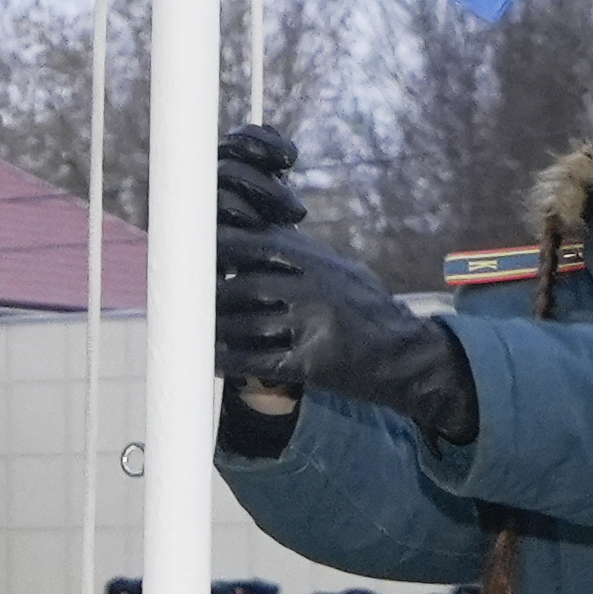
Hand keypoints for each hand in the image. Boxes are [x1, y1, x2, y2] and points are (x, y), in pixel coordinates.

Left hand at [210, 126, 478, 448]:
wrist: (410, 356)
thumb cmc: (366, 309)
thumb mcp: (337, 269)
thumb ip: (298, 253)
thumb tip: (248, 231)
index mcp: (316, 260)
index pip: (256, 245)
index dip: (218, 249)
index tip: (190, 252)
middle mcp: (314, 287)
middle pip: (242, 285)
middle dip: (208, 293)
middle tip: (182, 298)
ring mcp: (314, 325)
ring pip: (244, 324)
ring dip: (212, 328)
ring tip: (189, 328)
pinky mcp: (314, 362)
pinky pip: (257, 361)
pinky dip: (227, 360)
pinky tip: (208, 358)